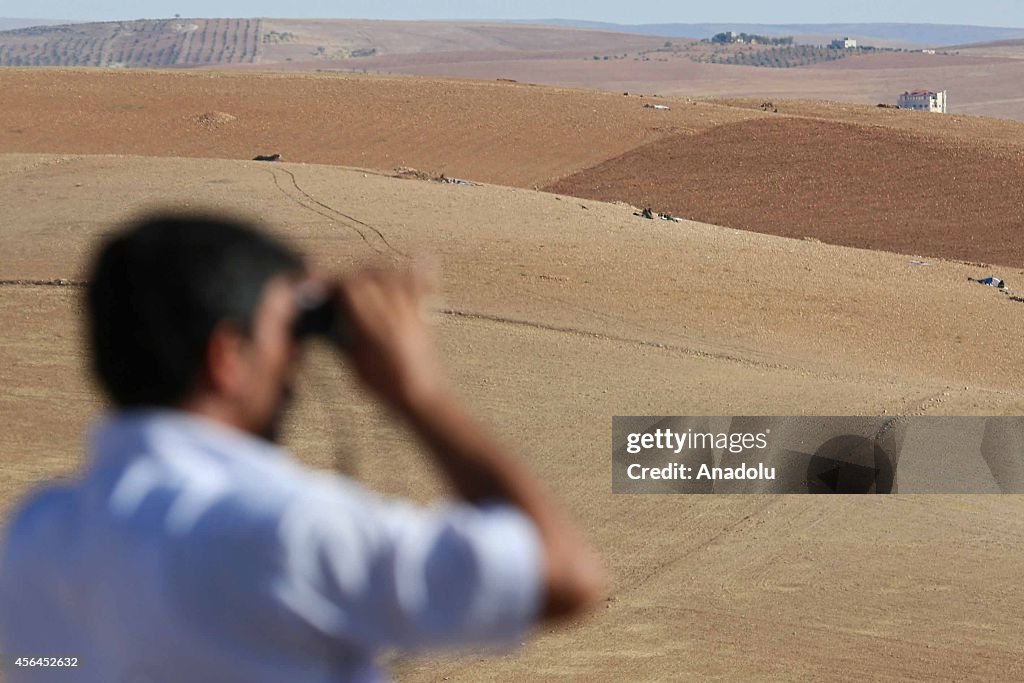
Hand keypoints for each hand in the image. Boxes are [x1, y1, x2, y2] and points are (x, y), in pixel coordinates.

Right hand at [333, 265, 446, 410]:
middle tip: (343, 285)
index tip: (326, 287)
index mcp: (374, 327)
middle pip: (370, 276)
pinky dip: (423, 269)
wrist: (422, 398)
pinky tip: (421, 254)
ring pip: (395, 275)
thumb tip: (329, 323)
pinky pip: (427, 286)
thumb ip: (343, 339)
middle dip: (352, 275)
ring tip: (367, 275)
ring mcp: (413, 312)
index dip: (335, 283)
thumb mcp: (355, 364)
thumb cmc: (386, 388)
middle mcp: (395, 313)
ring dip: (377, 270)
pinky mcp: (427, 316)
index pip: (351, 289)